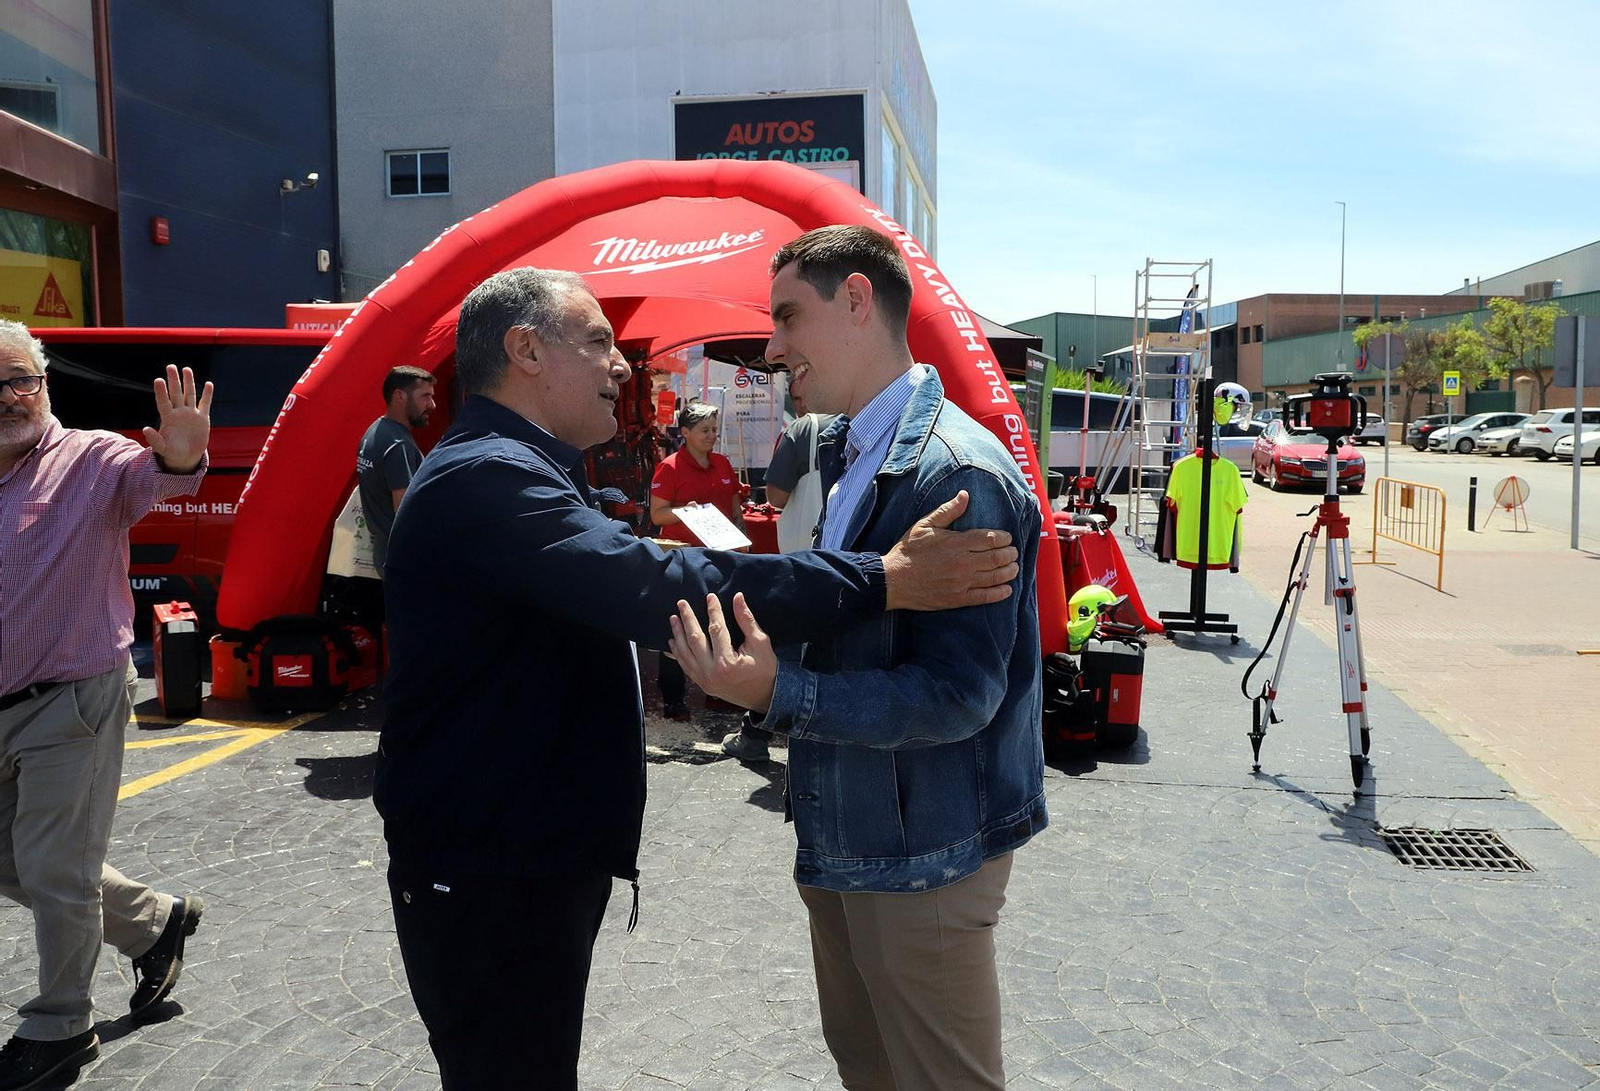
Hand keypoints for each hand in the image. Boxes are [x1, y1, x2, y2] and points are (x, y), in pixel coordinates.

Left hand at [142, 364, 212, 472]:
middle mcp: (178, 412)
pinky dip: (207, 394)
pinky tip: (208, 384)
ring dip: (188, 382)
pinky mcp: (202, 418)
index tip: (159, 380)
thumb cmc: (171, 452)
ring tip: (186, 369)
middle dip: (173, 380)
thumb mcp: (162, 448)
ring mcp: (191, 414)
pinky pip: (205, 404)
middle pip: (176, 393)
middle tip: (170, 366)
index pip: (163, 402)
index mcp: (168, 418)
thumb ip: (154, 439)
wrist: (186, 457)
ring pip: (189, 394)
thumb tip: (145, 429)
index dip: (161, 392)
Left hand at [668, 592, 776, 712]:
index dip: (713, 611)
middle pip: (694, 640)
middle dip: (687, 619)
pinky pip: (685, 666)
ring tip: (673, 618)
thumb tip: (737, 597)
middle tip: (681, 603)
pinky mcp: (702, 684)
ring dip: (678, 634)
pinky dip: (678, 653)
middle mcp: (711, 672)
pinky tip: (673, 642)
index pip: (716, 629)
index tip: (710, 597)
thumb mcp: (760, 642)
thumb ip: (746, 620)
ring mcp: (704, 680)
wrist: (764, 697)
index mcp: (727, 662)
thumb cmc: (765, 669)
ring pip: (686, 653)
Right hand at [883, 490, 1018, 610]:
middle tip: (1014, 552)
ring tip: (1014, 568)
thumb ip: (948, 511)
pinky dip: (999, 593)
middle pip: (997, 557)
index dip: (1004, 538)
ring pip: (995, 577)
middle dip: (1010, 554)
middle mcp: (963, 563)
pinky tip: (1007, 589)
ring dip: (1009, 572)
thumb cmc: (908, 551)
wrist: (893, 580)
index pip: (990, 539)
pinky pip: (985, 597)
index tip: (1007, 538)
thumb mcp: (925, 525)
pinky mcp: (958, 599)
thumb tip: (965, 495)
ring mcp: (962, 583)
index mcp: (956, 543)